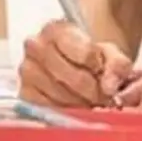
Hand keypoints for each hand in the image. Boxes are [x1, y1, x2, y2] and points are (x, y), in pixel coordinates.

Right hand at [18, 19, 133, 107]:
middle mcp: (35, 45)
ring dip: (83, 103)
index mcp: (56, 29)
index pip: (86, 54)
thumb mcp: (109, 52)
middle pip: (74, 77)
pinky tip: (76, 106)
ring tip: (93, 101)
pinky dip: (67, 111)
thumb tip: (110, 87)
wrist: (72, 63)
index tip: (108, 75)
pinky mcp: (24, 92)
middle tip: (107, 98)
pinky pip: (50, 108)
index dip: (102, 69)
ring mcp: (27, 70)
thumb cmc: (90, 54)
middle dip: (95, 91)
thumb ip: (117, 65)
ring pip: (63, 95)